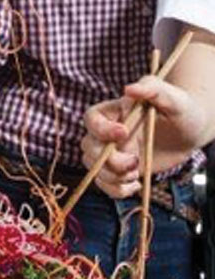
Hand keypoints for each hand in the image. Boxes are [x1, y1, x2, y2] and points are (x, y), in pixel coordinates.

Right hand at [81, 75, 201, 198]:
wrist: (190, 133)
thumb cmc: (181, 110)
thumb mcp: (173, 98)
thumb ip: (152, 89)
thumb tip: (130, 90)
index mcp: (113, 111)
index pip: (91, 119)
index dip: (101, 129)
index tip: (124, 132)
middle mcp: (108, 133)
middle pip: (89, 147)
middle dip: (109, 160)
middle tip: (135, 161)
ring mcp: (113, 153)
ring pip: (94, 168)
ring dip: (113, 177)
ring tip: (137, 173)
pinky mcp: (121, 171)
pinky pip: (106, 185)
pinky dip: (118, 190)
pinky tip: (138, 184)